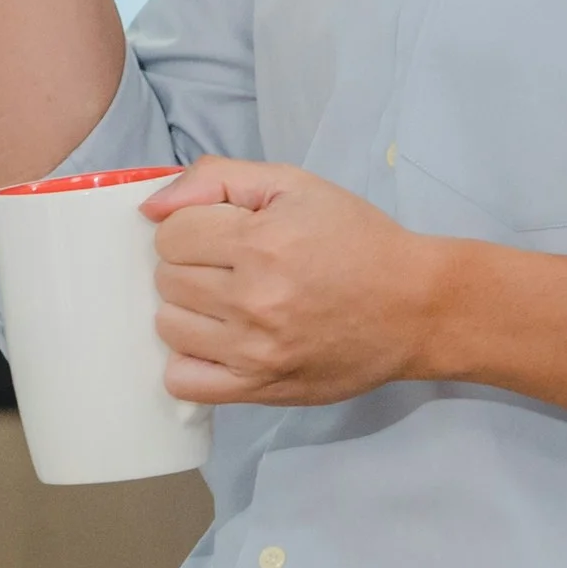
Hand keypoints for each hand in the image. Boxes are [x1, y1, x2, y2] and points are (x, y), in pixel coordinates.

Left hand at [143, 159, 434, 406]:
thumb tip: (150, 208)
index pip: (170, 235)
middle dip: (190, 266)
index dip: (193, 228)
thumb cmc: (356, 239)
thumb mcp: (294, 185)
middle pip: (166, 280)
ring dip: (188, 311)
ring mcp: (255, 351)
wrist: (416, 306)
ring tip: (228, 303)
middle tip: (231, 267)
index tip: (225, 233)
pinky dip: (189, 361)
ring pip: (168, 327)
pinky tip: (217, 343)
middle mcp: (253, 300)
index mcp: (260, 243)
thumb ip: (215, 179)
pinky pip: (183, 381)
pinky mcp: (261, 388)